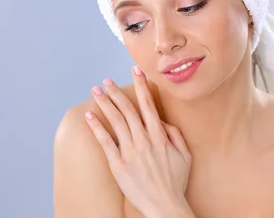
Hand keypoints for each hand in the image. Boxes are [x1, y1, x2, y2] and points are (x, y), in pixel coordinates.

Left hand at [85, 66, 192, 217]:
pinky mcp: (118, 164)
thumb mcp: (185, 155)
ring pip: (115, 120)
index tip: (135, 70)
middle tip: (106, 80)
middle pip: (127, 108)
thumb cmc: (175, 182)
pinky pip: (105, 141)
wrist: (165, 205)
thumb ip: (175, 134)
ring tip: (95, 90)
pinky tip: (89, 115)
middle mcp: (143, 139)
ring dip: (104, 102)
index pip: (148, 103)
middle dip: (116, 91)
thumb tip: (163, 121)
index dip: (141, 84)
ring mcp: (130, 151)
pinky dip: (96, 127)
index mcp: (159, 135)